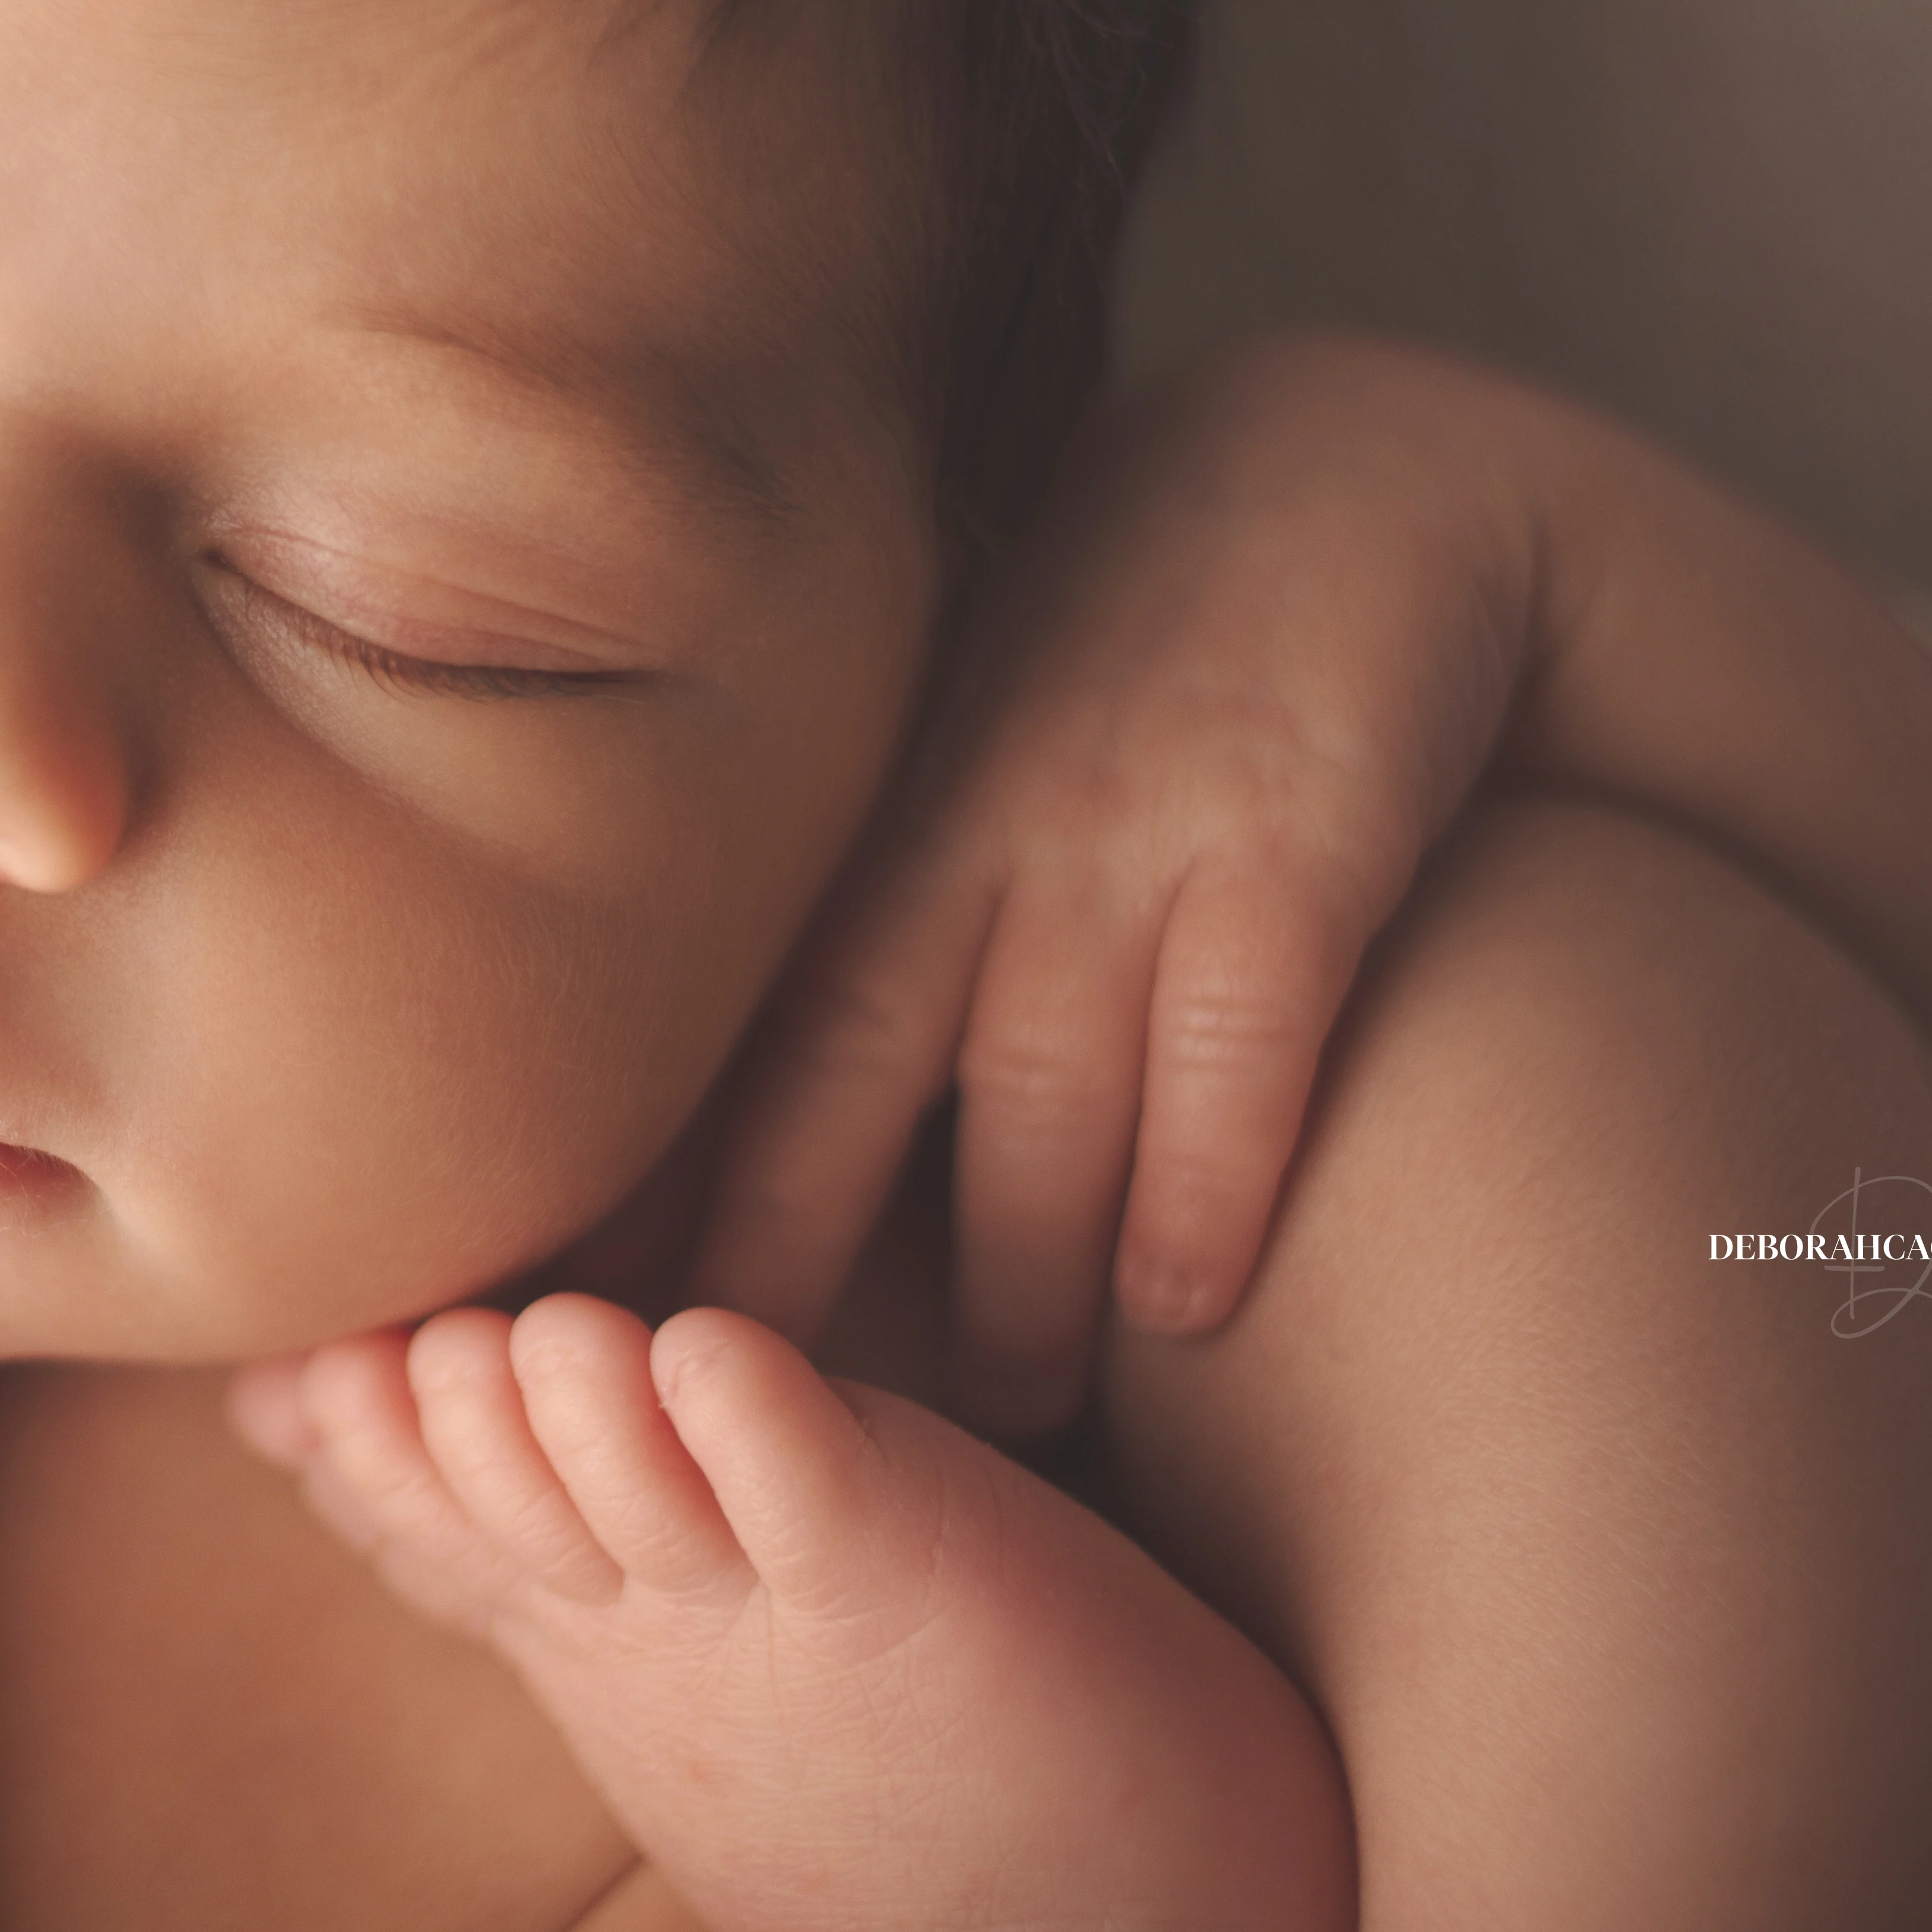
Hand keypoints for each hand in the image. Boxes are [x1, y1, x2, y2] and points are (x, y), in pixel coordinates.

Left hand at [677, 332, 1540, 1431]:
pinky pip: (1233, 1057)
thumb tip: (742, 1135)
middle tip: (772, 1453)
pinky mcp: (1297, 845)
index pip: (737, 1058)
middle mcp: (977, 850)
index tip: (580, 1350)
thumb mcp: (969, 773)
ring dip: (1019, 1293)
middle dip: (797, 1287)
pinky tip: (1182, 1306)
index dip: (660, 1210)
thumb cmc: (1125, 672)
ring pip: (1043, 1122)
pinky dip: (1201, 1197)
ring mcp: (1132, 846)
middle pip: (847, 1106)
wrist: (1351, 479)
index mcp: (882, 843)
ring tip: (1005, 1413)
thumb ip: (884, 933)